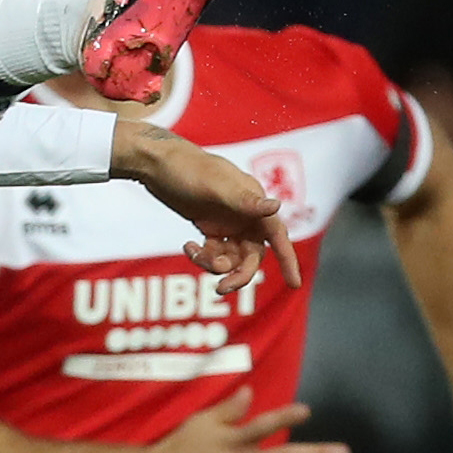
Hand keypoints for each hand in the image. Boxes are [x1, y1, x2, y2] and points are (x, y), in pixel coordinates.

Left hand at [114, 122, 297, 289]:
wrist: (157, 163)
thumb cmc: (188, 169)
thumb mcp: (216, 186)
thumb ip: (245, 201)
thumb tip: (276, 206)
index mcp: (253, 202)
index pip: (277, 235)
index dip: (288, 260)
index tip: (295, 284)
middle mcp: (245, 214)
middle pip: (252, 255)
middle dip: (239, 273)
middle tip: (221, 288)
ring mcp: (227, 221)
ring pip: (231, 257)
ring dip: (215, 264)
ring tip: (195, 255)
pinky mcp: (209, 226)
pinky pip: (213, 252)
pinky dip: (201, 256)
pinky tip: (188, 246)